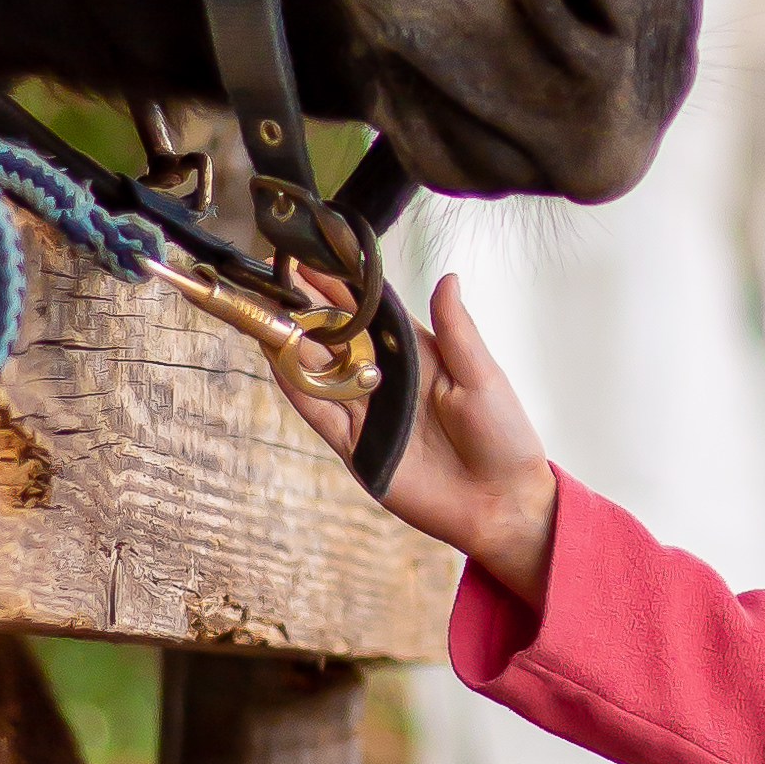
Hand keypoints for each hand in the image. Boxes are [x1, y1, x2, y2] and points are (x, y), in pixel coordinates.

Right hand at [279, 271, 559, 607]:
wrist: (500, 506)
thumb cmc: (503, 438)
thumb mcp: (483, 378)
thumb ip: (456, 331)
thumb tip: (447, 278)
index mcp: (416, 354)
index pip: (369, 310)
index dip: (339, 284)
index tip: (308, 257)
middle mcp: (385, 378)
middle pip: (335, 337)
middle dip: (302, 309)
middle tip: (268, 279)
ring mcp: (367, 412)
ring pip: (318, 371)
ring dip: (290, 344)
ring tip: (260, 311)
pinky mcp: (357, 447)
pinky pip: (320, 413)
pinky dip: (296, 388)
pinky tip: (275, 361)